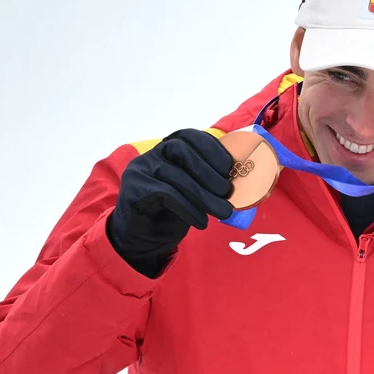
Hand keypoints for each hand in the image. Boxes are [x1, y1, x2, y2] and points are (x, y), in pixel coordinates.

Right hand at [107, 129, 235, 276]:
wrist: (142, 237)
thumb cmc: (173, 210)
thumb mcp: (194, 191)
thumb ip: (209, 181)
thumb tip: (240, 179)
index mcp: (168, 148)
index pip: (189, 136)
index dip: (211, 147)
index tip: (229, 166)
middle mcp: (152, 154)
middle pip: (181, 151)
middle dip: (208, 171)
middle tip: (228, 193)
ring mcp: (140, 170)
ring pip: (175, 176)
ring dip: (204, 195)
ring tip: (223, 212)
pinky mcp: (133, 190)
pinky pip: (165, 194)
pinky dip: (188, 208)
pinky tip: (201, 222)